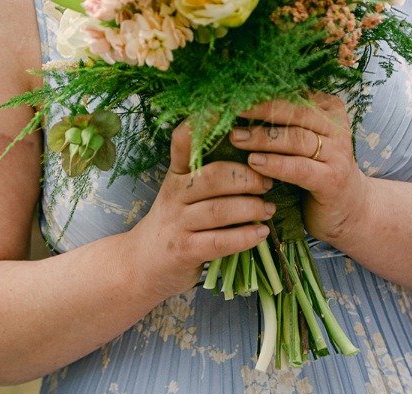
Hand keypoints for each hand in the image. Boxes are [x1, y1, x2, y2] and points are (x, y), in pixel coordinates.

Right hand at [129, 122, 275, 304]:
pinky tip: (260, 234)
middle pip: (214, 176)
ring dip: (251, 208)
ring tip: (268, 210)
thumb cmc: (174, 225)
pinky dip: (244, 237)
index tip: (228, 110)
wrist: (142, 266)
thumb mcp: (182, 192)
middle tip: (268, 182)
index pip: (185, 140)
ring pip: (219, 210)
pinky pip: (219, 241)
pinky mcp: (184, 251)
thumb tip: (254, 154)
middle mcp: (174, 194)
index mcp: (176, 174)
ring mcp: (177, 224)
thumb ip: (207, 174)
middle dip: (247, 177)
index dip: (205, 123)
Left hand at [230, 96, 370, 251]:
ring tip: (236, 138)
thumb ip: (286, 124)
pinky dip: (275, 164)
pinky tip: (254, 163)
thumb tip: (245, 107)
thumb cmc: (317, 174)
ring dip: (262, 138)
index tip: (236, 94)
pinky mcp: (332, 179)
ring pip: (295, 138)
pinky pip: (298, 168)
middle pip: (294, 112)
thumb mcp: (304, 142)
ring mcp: (337, 153)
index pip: (294, 95)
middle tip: (232, 111)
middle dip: (260, 111)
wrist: (349, 210)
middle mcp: (336, 126)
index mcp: (329, 109)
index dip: (264, 94)